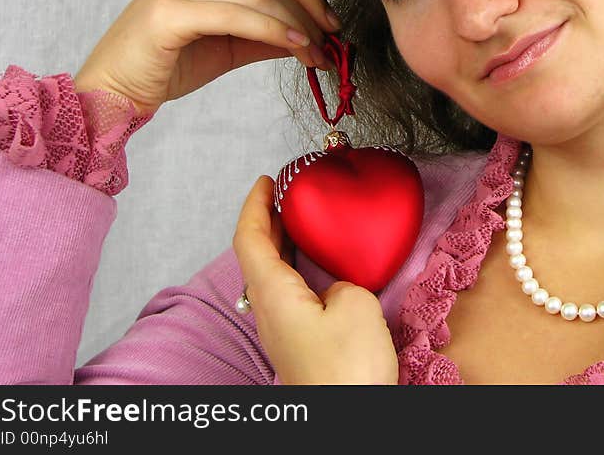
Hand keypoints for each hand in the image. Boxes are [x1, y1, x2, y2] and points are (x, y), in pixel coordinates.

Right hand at [73, 0, 341, 115]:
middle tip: (331, 44)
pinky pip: (238, 16)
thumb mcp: (231, 43)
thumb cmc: (169, 64)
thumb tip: (315, 35)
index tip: (333, 24)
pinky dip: (275, 32)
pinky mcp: (169, 11)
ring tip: (319, 56)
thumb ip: (268, 33)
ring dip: (299, 27)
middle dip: (311, 11)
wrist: (114, 89)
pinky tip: (297, 49)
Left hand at [232, 176, 399, 384]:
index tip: (265, 181)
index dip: (253, 205)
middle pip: (255, 255)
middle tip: (285, 194)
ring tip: (302, 221)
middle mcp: (269, 311)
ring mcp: (282, 330)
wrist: (348, 422)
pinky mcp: (299, 343)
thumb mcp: (355, 306)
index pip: (248, 239)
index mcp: (273, 295)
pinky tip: (321, 266)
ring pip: (271, 274)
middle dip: (267, 220)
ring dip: (282, 243)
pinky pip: (289, 292)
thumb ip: (341, 282)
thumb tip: (334, 289)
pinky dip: (297, 266)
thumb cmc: (347, 371)